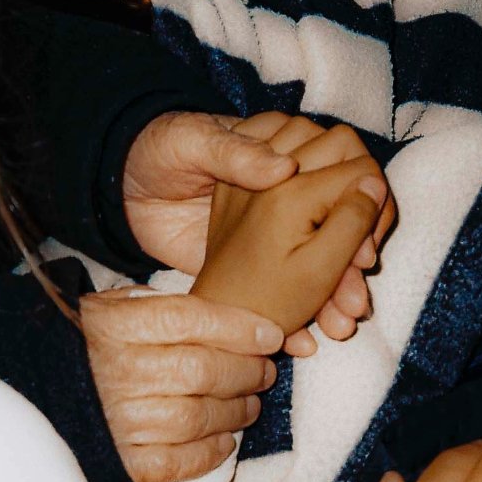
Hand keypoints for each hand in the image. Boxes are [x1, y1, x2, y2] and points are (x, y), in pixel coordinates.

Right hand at [81, 288, 282, 481]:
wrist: (33, 385)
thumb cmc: (87, 342)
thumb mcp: (116, 307)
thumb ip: (166, 308)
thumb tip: (236, 320)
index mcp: (115, 326)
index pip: (189, 320)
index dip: (238, 328)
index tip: (270, 335)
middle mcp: (116, 372)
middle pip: (201, 371)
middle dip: (246, 372)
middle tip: (264, 372)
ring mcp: (117, 420)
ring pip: (195, 417)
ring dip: (235, 413)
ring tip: (249, 405)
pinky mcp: (119, 460)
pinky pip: (175, 462)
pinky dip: (207, 454)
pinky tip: (223, 443)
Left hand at [123, 111, 394, 354]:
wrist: (120, 185)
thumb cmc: (161, 149)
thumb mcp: (195, 141)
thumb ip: (237, 153)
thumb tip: (286, 167)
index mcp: (285, 148)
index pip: (345, 178)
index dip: (361, 215)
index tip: (362, 252)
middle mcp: (290, 187)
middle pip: (341, 228)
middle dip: (352, 269)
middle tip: (354, 301)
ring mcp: (275, 226)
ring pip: (320, 261)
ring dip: (334, 296)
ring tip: (339, 325)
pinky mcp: (256, 255)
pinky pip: (289, 286)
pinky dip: (301, 312)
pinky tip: (306, 339)